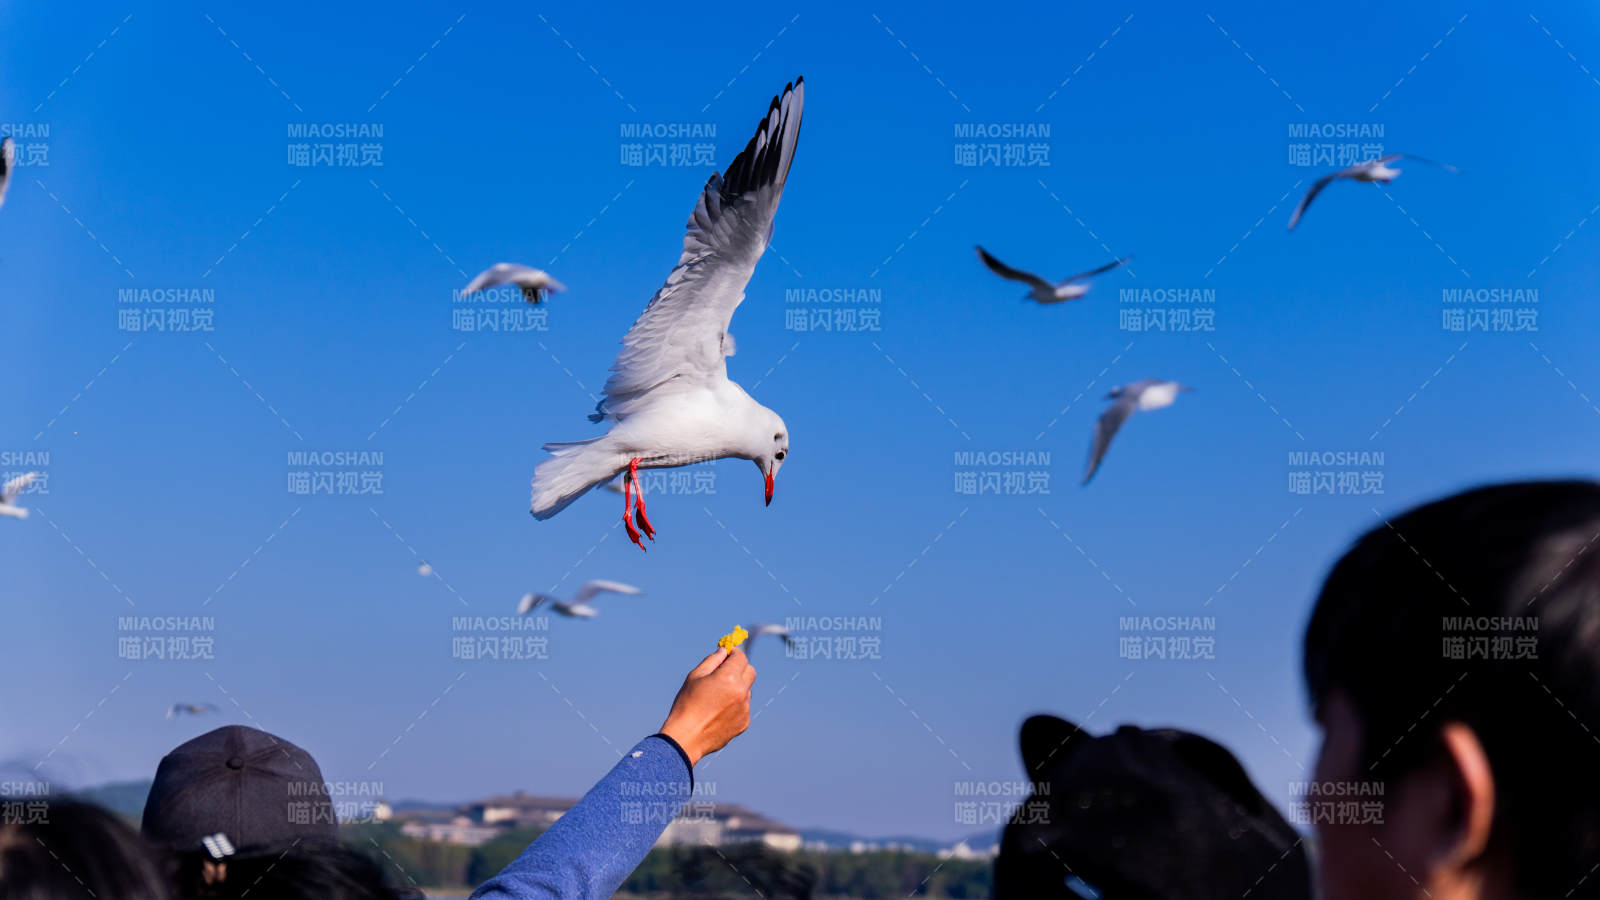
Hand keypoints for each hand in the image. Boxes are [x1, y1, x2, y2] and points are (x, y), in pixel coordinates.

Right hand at [659, 648, 755, 765]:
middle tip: (725, 672)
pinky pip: (744, 706)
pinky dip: (735, 705)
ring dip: (737, 687)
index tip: (727, 655)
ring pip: (747, 690)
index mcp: (729, 677)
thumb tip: (724, 651)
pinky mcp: (744, 722)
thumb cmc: (687, 704)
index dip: (734, 654)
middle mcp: (741, 691)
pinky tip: (718, 712)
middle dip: (740, 668)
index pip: (741, 657)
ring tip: (716, 698)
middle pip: (750, 671)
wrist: (686, 738)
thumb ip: (712, 660)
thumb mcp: (695, 676)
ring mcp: (745, 708)